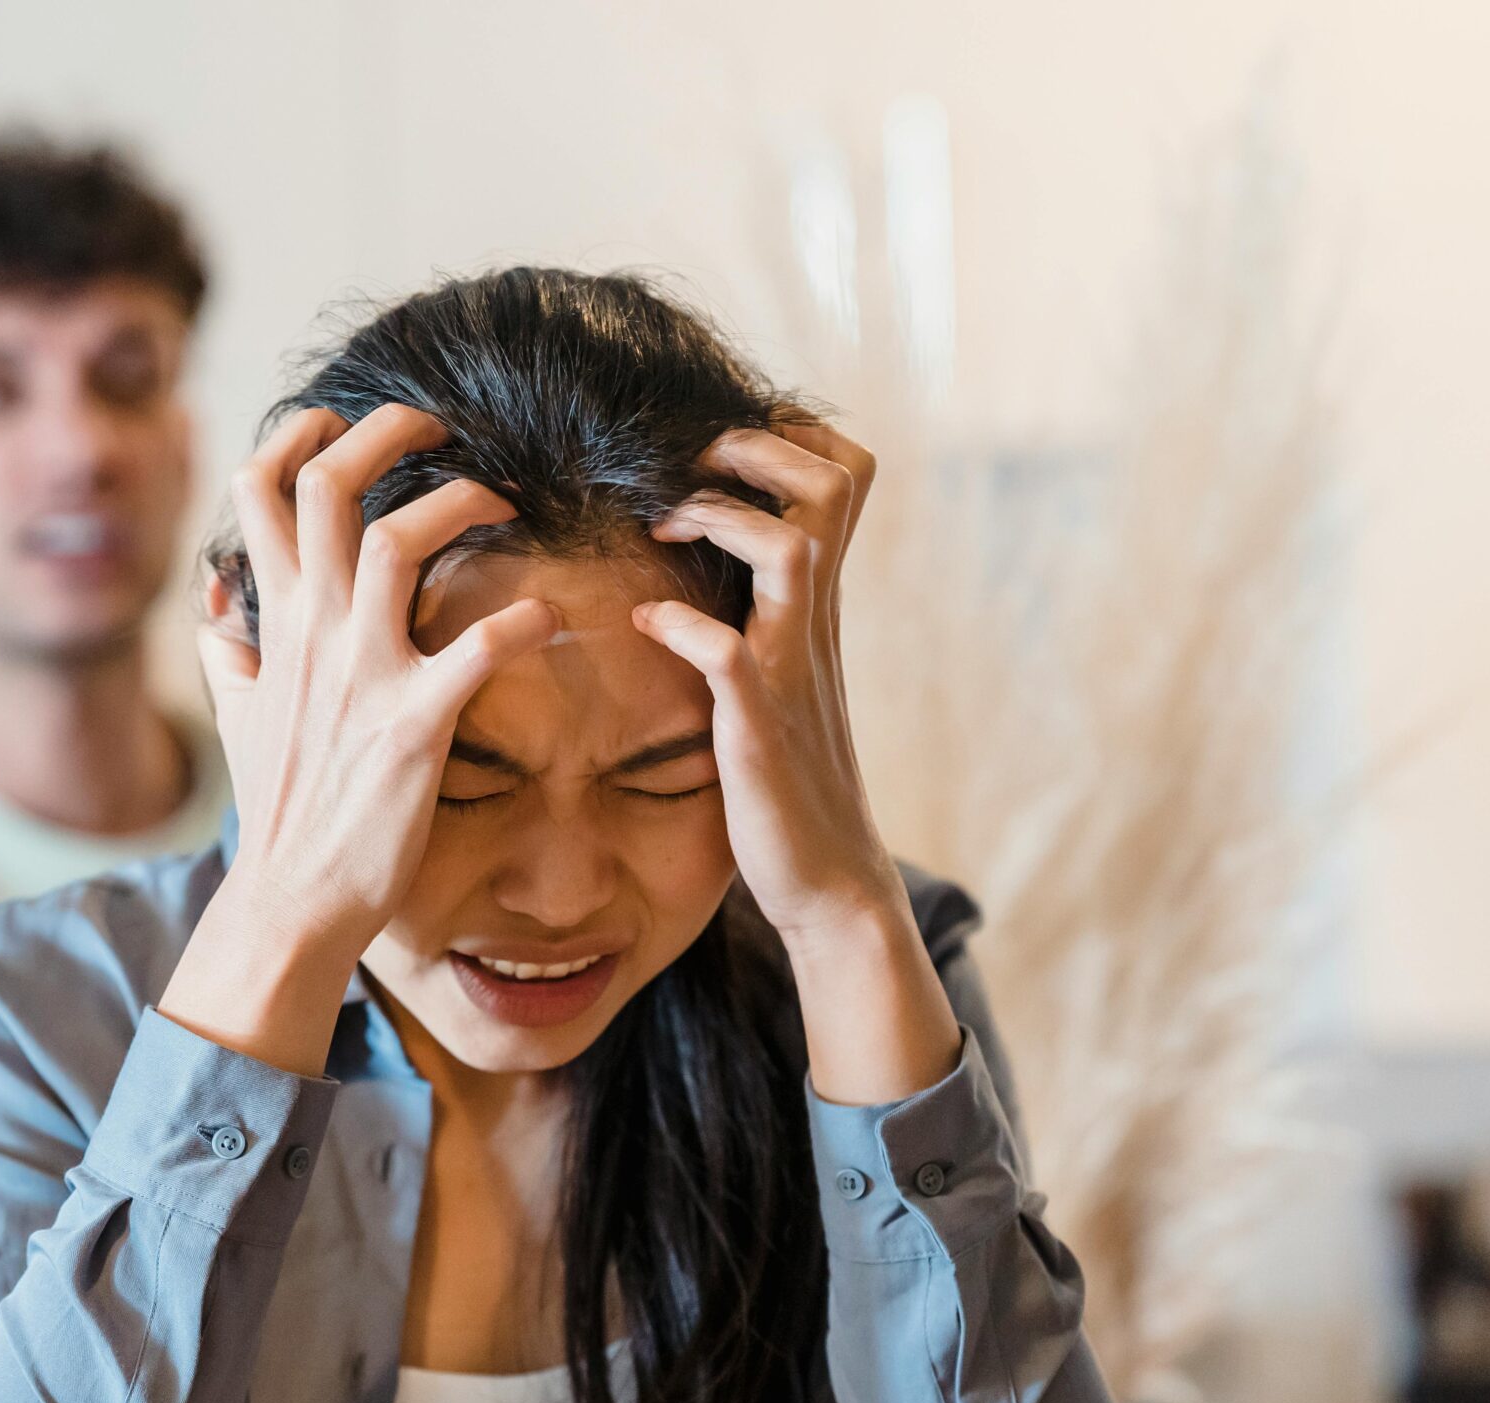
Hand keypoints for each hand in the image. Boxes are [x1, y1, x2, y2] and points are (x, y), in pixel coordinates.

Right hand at [197, 403, 560, 962]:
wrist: (290, 901)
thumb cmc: (278, 810)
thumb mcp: (236, 716)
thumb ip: (229, 650)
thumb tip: (216, 601)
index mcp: (274, 623)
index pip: (260, 492)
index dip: (300, 437)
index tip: (340, 422)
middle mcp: (312, 633)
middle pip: (328, 487)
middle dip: (384, 432)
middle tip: (437, 429)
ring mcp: (362, 674)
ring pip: (397, 539)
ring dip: (460, 501)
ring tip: (500, 504)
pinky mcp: (416, 724)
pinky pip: (480, 647)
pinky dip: (526, 620)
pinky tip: (552, 618)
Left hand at [634, 420, 908, 947]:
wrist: (828, 880)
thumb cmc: (787, 778)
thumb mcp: (779, 675)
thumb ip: (758, 616)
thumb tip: (699, 569)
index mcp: (817, 607)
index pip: (845, 479)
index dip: (790, 436)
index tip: (719, 449)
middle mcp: (816, 625)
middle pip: (833, 487)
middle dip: (757, 450)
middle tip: (691, 468)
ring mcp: (794, 672)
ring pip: (792, 552)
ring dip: (721, 519)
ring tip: (662, 526)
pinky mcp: (761, 728)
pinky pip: (728, 655)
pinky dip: (680, 626)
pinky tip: (644, 624)